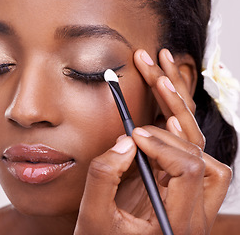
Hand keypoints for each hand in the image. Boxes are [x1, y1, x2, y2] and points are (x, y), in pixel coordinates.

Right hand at [74, 49, 231, 234]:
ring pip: (198, 145)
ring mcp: (188, 197)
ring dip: (179, 111)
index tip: (133, 133)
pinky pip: (185, 148)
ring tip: (159, 76)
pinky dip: (174, 123)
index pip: (188, 169)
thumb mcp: (93, 218)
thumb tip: (124, 141)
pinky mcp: (175, 186)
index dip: (161, 144)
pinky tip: (160, 101)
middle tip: (152, 73)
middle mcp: (193, 210)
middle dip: (174, 110)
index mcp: (178, 222)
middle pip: (201, 150)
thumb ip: (104, 178)